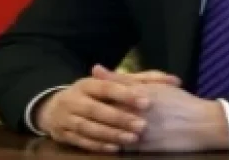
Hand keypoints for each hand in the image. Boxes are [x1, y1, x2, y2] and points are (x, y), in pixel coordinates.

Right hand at [34, 64, 180, 152]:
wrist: (54, 109)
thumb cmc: (93, 95)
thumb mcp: (113, 84)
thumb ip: (142, 81)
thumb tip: (174, 79)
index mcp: (87, 84)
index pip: (107, 87)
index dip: (126, 94)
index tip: (146, 101)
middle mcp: (74, 100)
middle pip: (97, 109)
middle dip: (119, 117)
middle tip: (142, 125)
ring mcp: (66, 118)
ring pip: (89, 127)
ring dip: (110, 134)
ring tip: (132, 139)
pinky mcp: (64, 135)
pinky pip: (82, 142)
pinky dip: (98, 145)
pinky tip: (115, 149)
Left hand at [92, 66, 228, 151]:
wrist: (201, 124)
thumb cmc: (179, 101)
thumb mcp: (153, 85)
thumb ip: (122, 78)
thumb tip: (95, 69)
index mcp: (136, 95)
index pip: (104, 95)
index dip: (90, 96)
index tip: (81, 95)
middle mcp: (135, 114)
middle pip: (103, 113)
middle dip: (91, 113)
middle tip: (81, 112)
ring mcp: (138, 133)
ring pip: (109, 132)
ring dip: (98, 130)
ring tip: (90, 126)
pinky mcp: (142, 149)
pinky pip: (120, 147)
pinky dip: (110, 143)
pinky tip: (104, 141)